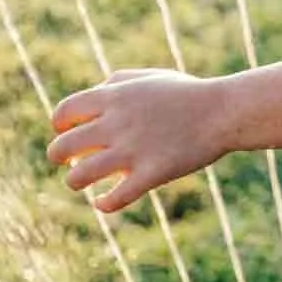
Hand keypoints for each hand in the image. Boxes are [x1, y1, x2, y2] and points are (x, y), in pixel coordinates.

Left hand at [47, 68, 232, 214]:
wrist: (223, 112)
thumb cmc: (188, 94)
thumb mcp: (151, 77)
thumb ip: (119, 81)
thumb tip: (95, 93)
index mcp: (115, 97)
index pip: (65, 112)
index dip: (58, 124)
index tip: (63, 132)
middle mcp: (117, 123)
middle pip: (64, 146)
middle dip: (57, 156)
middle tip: (64, 162)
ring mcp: (133, 150)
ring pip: (81, 176)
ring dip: (74, 182)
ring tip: (79, 183)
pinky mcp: (151, 174)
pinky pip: (115, 199)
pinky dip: (103, 204)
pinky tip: (103, 203)